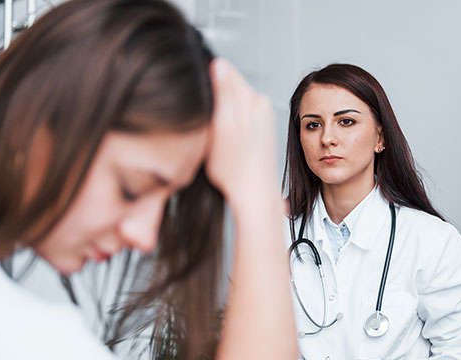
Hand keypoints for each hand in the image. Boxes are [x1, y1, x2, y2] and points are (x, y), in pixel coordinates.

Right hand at [205, 58, 277, 208]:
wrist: (254, 194)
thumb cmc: (235, 168)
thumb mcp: (221, 127)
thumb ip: (222, 93)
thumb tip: (218, 64)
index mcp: (252, 98)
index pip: (223, 71)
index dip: (204, 83)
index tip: (198, 102)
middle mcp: (261, 103)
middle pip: (228, 87)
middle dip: (213, 100)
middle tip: (207, 125)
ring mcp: (262, 116)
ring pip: (231, 104)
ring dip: (220, 114)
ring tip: (216, 136)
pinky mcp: (261, 129)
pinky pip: (238, 117)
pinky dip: (227, 126)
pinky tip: (225, 142)